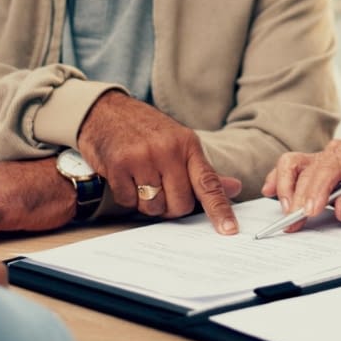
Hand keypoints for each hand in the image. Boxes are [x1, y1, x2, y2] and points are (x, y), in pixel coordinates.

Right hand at [77, 91, 240, 233]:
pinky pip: (129, 202)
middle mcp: (168, 150)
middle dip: (171, 207)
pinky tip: (125, 177)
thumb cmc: (146, 130)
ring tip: (141, 180)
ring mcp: (142, 156)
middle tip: (161, 190)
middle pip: (180, 204)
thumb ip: (203, 171)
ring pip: (154, 206)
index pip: (208, 183)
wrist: (106, 110)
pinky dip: (127, 196)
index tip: (229, 230)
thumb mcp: (179, 142)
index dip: (220, 209)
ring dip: (147, 203)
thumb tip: (234, 188)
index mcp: (188, 145)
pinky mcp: (119, 164)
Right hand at [261, 137, 340, 230]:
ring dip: (285, 188)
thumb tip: (340, 209)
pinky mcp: (316, 167)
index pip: (330, 166)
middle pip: (308, 168)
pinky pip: (292, 169)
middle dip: (299, 196)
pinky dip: (279, 180)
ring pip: (294, 164)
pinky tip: (270, 193)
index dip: (316, 188)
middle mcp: (338, 148)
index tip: (310, 211)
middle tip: (294, 222)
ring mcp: (325, 156)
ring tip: (286, 214)